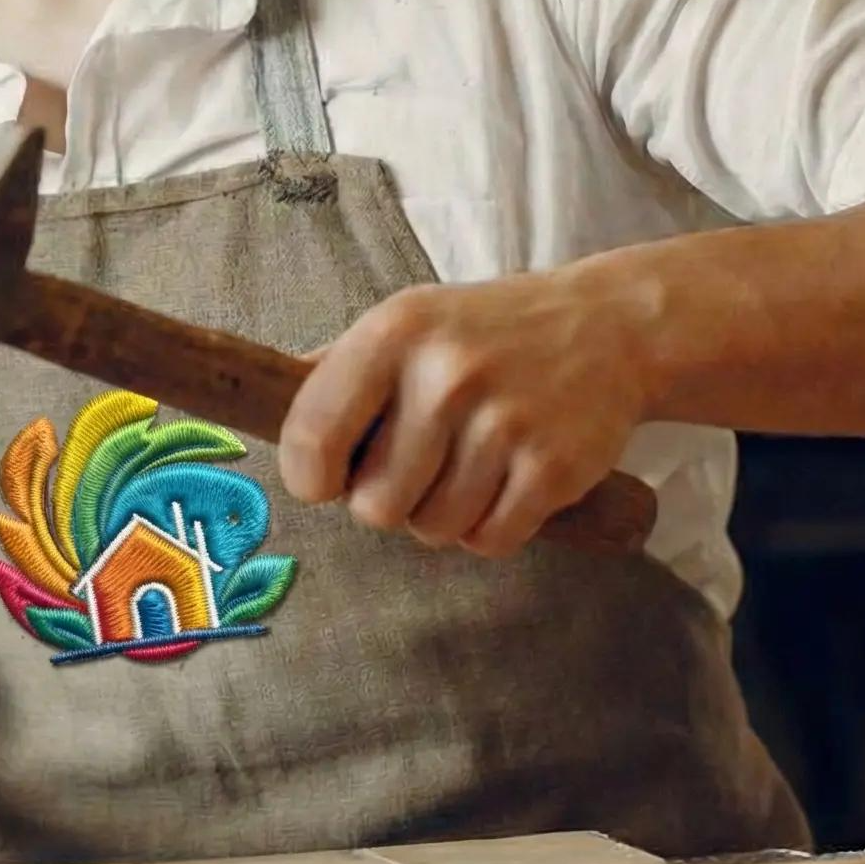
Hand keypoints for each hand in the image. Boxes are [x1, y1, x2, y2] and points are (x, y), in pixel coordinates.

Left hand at [278, 274, 652, 556]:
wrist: (608, 328)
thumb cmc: (485, 332)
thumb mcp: (407, 322)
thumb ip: (335, 367)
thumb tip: (256, 399)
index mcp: (393, 333)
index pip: (311, 437)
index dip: (309, 476)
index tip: (325, 477)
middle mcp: (445, 374)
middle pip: (374, 505)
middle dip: (389, 500)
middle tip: (418, 465)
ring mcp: (503, 422)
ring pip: (433, 530)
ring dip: (442, 515)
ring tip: (466, 466)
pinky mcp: (552, 467)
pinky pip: (489, 541)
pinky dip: (491, 528)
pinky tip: (504, 483)